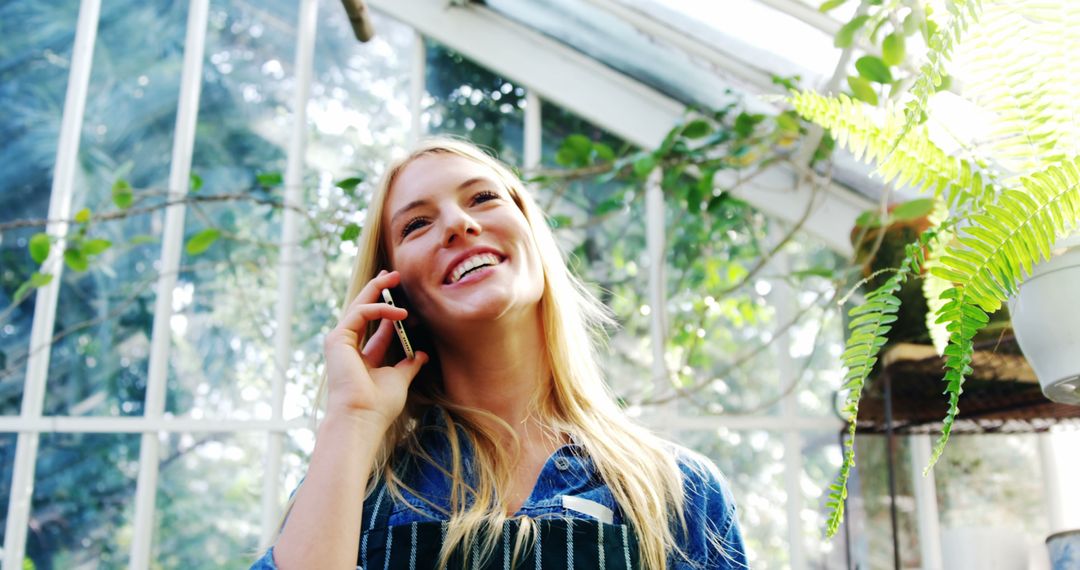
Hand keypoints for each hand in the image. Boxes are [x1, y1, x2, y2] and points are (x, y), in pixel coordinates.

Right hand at [322, 270, 427, 429]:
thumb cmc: (378, 405)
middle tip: (394, 275)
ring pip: (359, 306)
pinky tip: (399, 312)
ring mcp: (341, 342)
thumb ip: (409, 365)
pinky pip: (360, 313)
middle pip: (364, 310)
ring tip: (395, 278)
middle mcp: (348, 347)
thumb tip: (422, 354)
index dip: (391, 311)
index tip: (407, 301)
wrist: (362, 417)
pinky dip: (379, 308)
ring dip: (377, 290)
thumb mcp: (400, 379)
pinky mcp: (337, 339)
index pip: (376, 327)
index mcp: (361, 357)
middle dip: (379, 291)